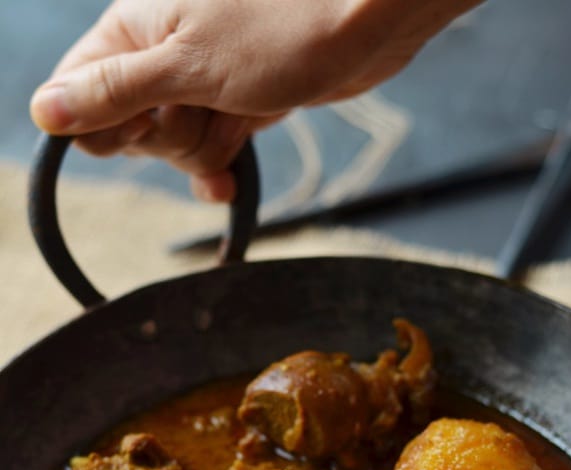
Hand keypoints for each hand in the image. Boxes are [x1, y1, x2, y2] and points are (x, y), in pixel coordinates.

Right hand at [29, 0, 477, 200]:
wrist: (366, 25)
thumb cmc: (284, 27)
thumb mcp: (187, 66)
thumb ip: (114, 92)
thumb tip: (46, 112)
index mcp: (134, 28)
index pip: (81, 95)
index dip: (106, 126)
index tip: (141, 125)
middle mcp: (161, 52)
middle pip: (130, 129)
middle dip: (168, 137)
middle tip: (204, 108)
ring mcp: (202, 79)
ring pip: (174, 145)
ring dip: (204, 147)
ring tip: (238, 115)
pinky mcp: (238, 102)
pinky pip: (210, 148)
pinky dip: (219, 165)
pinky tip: (227, 184)